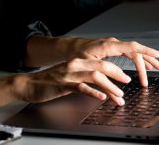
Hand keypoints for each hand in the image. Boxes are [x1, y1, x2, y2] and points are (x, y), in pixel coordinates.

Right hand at [16, 37, 158, 105]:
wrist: (30, 84)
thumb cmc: (51, 82)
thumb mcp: (71, 77)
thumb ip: (87, 78)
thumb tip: (105, 85)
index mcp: (79, 61)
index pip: (103, 62)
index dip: (117, 68)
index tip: (126, 77)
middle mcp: (76, 64)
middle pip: (102, 66)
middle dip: (118, 74)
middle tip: (128, 82)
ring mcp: (70, 73)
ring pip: (95, 76)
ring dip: (110, 86)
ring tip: (118, 95)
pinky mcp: (63, 84)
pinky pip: (81, 87)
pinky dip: (93, 92)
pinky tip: (101, 97)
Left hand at [62, 37, 158, 86]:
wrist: (70, 46)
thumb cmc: (77, 56)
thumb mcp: (90, 71)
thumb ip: (104, 84)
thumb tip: (117, 97)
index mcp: (108, 46)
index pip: (131, 47)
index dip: (146, 50)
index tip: (157, 54)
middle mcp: (113, 43)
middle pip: (135, 51)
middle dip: (147, 60)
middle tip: (157, 70)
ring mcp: (113, 45)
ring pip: (133, 51)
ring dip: (145, 59)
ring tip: (156, 66)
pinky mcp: (112, 48)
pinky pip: (128, 52)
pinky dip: (137, 58)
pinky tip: (143, 65)